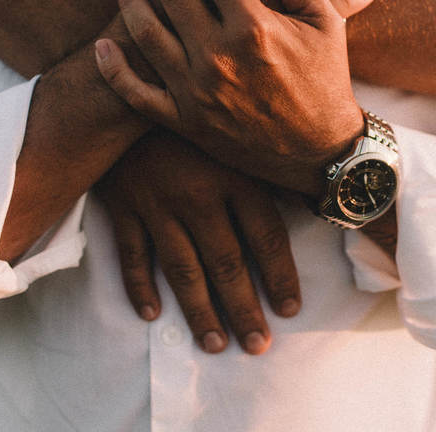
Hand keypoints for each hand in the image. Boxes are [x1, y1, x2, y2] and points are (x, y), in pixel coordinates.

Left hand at [94, 0, 367, 194]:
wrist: (319, 152)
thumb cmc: (325, 81)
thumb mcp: (327, 23)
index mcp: (254, 27)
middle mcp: (219, 55)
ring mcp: (197, 90)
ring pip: (146, 33)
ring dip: (132, 1)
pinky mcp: (184, 121)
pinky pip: (135, 92)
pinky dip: (113, 67)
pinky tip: (104, 43)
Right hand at [95, 130, 299, 355]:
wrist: (124, 90)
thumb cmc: (191, 114)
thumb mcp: (235, 132)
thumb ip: (269, 167)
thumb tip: (313, 197)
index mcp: (233, 175)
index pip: (265, 235)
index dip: (280, 275)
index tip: (290, 309)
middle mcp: (197, 194)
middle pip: (226, 262)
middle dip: (244, 308)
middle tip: (257, 346)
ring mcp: (157, 203)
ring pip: (182, 269)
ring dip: (200, 311)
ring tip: (214, 344)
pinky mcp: (123, 206)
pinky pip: (132, 255)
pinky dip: (140, 286)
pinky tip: (152, 314)